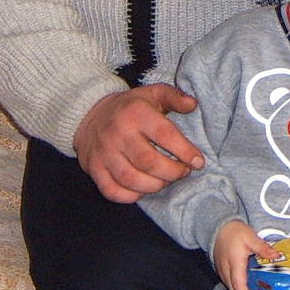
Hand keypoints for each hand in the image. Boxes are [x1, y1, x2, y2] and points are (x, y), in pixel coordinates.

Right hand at [72, 84, 203, 202]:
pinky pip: (112, 191)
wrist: (91, 115)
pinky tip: (144, 190)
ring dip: (154, 186)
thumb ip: (175, 97)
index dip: (185, 151)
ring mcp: (104, 153)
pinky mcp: (94, 169)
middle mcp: (119, 134)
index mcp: (137, 113)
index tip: (198, 162)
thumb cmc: (131, 106)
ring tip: (166, 181)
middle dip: (172, 172)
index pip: (165, 135)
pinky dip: (131, 196)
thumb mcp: (154, 93)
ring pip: (131, 179)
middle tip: (184, 172)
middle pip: (148, 162)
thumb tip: (193, 105)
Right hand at [214, 220, 281, 289]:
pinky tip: (249, 286)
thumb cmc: (234, 232)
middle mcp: (227, 272)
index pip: (240, 287)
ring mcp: (223, 273)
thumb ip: (263, 248)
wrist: (219, 228)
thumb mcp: (250, 236)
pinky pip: (230, 285)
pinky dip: (239, 289)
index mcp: (235, 265)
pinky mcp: (223, 272)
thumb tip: (276, 255)